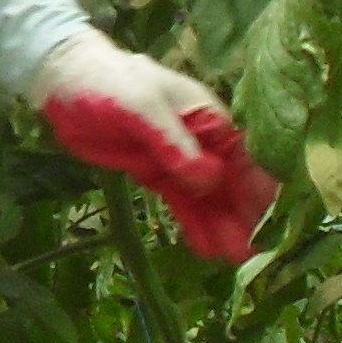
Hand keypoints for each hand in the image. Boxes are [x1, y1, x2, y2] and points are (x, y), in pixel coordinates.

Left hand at [29, 31, 278, 263]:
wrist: (66, 83)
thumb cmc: (110, 83)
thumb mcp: (142, 107)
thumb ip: (174, 143)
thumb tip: (209, 180)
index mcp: (208, 117)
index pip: (246, 156)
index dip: (261, 188)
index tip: (275, 220)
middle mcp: (202, 141)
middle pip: (232, 182)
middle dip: (247, 215)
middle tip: (256, 253)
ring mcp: (180, 160)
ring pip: (209, 198)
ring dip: (224, 225)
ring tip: (238, 260)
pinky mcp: (157, 174)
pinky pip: (182, 203)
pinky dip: (195, 224)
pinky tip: (207, 251)